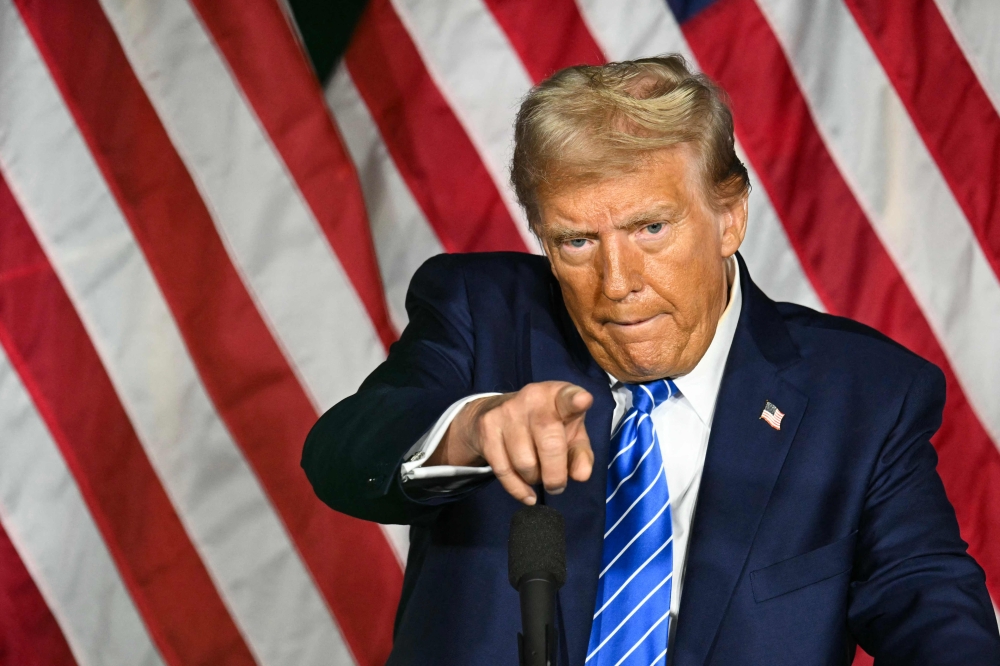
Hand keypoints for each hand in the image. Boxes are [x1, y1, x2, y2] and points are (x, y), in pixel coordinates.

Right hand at [428, 382, 593, 503]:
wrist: (495, 412)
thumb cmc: (545, 425)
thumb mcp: (570, 434)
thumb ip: (581, 454)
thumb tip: (581, 475)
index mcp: (558, 396)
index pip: (568, 397)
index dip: (576, 400)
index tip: (583, 401)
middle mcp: (532, 398)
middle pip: (549, 444)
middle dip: (555, 475)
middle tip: (557, 486)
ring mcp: (506, 412)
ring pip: (525, 463)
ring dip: (534, 479)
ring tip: (537, 474)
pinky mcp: (487, 428)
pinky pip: (503, 471)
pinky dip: (518, 489)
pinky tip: (527, 493)